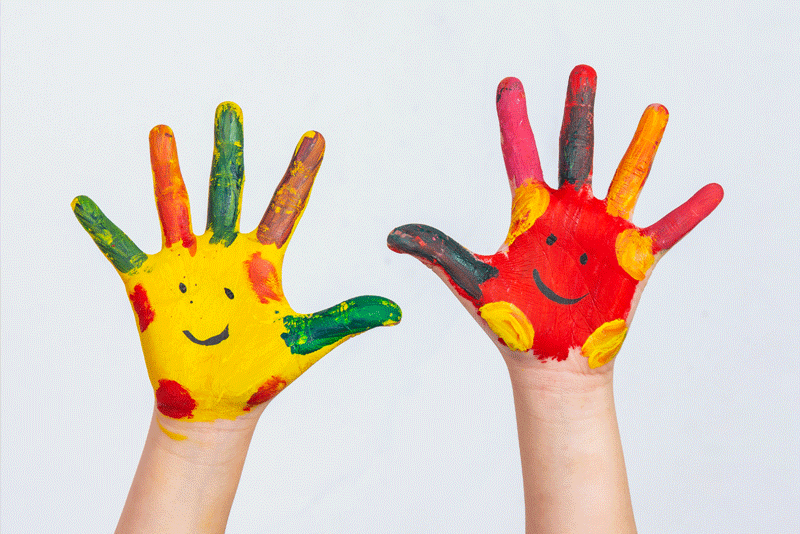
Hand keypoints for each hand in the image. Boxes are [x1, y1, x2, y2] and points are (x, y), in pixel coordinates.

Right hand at [73, 102, 399, 422]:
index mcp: (263, 260)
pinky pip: (121, 249)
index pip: (286, 205)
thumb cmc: (263, 371)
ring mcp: (185, 264)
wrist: (219, 404)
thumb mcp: (307, 339)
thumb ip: (348, 318)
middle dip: (229, 149)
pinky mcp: (149, 285)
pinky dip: (103, 228)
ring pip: (175, 205)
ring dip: (167, 169)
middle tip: (230, 108)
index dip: (301, 172)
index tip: (317, 137)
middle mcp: (224, 252)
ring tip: (163, 130)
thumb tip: (397, 312)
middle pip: (227, 188)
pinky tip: (83, 202)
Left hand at [388, 65, 721, 369]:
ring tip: (655, 108)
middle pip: (576, 151)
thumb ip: (438, 251)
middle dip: (578, 111)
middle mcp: (570, 213)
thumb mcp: (472, 281)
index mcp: (530, 214)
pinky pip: (668, 229)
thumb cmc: (512, 322)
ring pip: (627, 177)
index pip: (520, 156)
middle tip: (582, 71)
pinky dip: (689, 212)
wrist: (550, 363)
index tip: (509, 84)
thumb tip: (392, 234)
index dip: (514, 120)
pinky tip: (712, 190)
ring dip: (641, 144)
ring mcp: (605, 232)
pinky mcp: (634, 259)